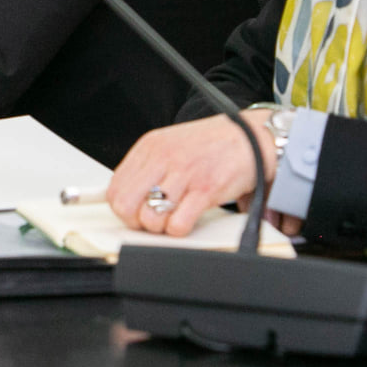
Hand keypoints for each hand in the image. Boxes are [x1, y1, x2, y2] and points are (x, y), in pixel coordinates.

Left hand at [107, 110, 281, 237]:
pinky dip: (180, 230)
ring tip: (175, 217)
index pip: (115, 189)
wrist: (252, 135)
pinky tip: (189, 218)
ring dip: (161, 227)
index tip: (135, 213)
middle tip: (153, 219)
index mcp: (150, 147)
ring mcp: (183, 173)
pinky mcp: (205, 189)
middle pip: (125, 206)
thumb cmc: (212, 145)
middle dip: (136, 221)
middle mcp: (162, 158)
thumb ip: (148, 168)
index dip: (123, 209)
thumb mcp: (170, 146)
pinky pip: (178, 224)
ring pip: (150, 218)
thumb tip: (127, 196)